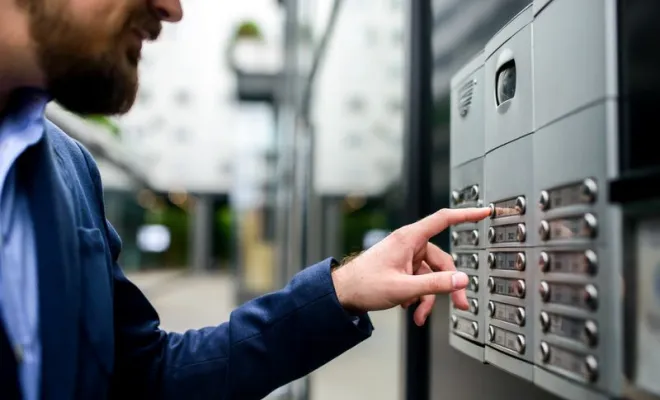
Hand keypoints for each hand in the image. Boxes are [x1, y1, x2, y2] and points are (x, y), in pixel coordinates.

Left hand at [331, 207, 490, 326]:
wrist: (342, 294)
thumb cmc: (364, 284)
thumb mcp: (404, 288)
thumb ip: (434, 284)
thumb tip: (461, 280)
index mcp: (409, 238)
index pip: (443, 219)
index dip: (466, 214)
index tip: (484, 211)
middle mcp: (409, 245)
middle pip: (441, 261)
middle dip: (447, 285)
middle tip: (458, 305)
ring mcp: (405, 257)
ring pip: (430, 275)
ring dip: (428, 297)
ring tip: (419, 314)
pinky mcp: (401, 268)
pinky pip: (419, 280)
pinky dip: (418, 296)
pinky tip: (409, 308)